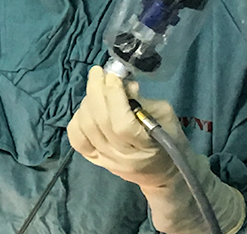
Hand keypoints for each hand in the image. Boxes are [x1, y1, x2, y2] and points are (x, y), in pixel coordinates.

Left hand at [67, 66, 185, 188]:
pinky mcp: (94, 160)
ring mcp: (105, 159)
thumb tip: (123, 84)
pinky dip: (77, 119)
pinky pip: (76, 138)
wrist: (163, 173)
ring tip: (96, 90)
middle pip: (99, 122)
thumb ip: (143, 101)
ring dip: (87, 102)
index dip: (114, 96)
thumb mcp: (166, 117)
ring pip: (85, 127)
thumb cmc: (170, 141)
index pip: (122, 123)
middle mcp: (121, 156)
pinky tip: (87, 108)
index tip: (113, 76)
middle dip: (95, 91)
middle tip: (98, 72)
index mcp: (145, 147)